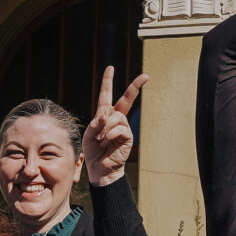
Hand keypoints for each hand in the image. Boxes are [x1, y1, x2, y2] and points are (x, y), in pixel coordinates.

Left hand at [83, 67, 146, 188]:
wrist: (100, 167)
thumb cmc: (93, 150)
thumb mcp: (89, 134)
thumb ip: (96, 123)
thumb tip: (106, 115)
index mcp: (104, 114)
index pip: (106, 95)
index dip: (108, 81)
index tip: (110, 68)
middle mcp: (116, 118)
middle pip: (127, 99)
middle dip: (136, 86)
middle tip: (146, 76)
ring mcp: (123, 126)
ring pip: (116, 117)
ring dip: (105, 128)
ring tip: (101, 139)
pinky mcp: (128, 136)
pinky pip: (120, 128)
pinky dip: (110, 135)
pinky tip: (106, 142)